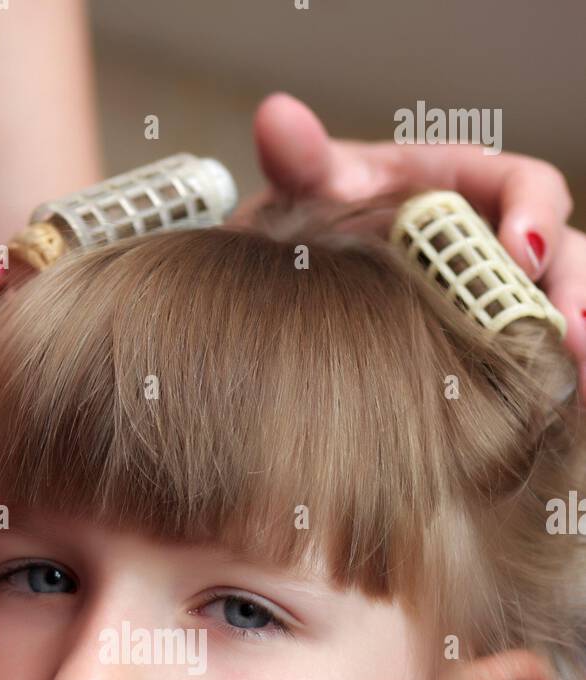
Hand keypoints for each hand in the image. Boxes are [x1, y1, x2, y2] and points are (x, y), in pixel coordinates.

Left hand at [244, 94, 585, 397]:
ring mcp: (502, 303)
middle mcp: (497, 245)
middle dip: (574, 291)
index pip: (528, 187)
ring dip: (579, 343)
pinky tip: (564, 405)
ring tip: (577, 376)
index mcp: (466, 190)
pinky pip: (544, 367)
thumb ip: (301, 162)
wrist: (288, 312)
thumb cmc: (312, 240)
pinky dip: (562, 385)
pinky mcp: (497, 356)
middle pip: (566, 257)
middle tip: (570, 329)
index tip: (519, 252)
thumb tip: (278, 119)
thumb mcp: (306, 201)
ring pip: (568, 312)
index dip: (535, 214)